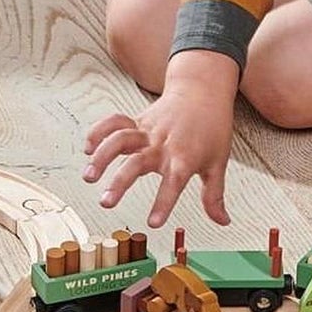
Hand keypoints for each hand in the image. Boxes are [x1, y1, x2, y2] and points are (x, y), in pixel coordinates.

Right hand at [83, 53, 237, 228]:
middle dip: (119, 183)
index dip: (163, 202)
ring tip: (88, 176)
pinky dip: (99, 132)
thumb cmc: (213, 127)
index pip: (174, 183)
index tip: (153, 223)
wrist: (203, 89)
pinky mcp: (137, 121)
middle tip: (106, 202)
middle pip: (137, 163)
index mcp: (184, 157)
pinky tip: (88, 149)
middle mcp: (162, 144)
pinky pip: (114, 122)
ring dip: (101, 157)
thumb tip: (223, 221)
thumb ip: (214, 196)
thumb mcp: (218, 163)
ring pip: (120, 140)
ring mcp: (147, 131)